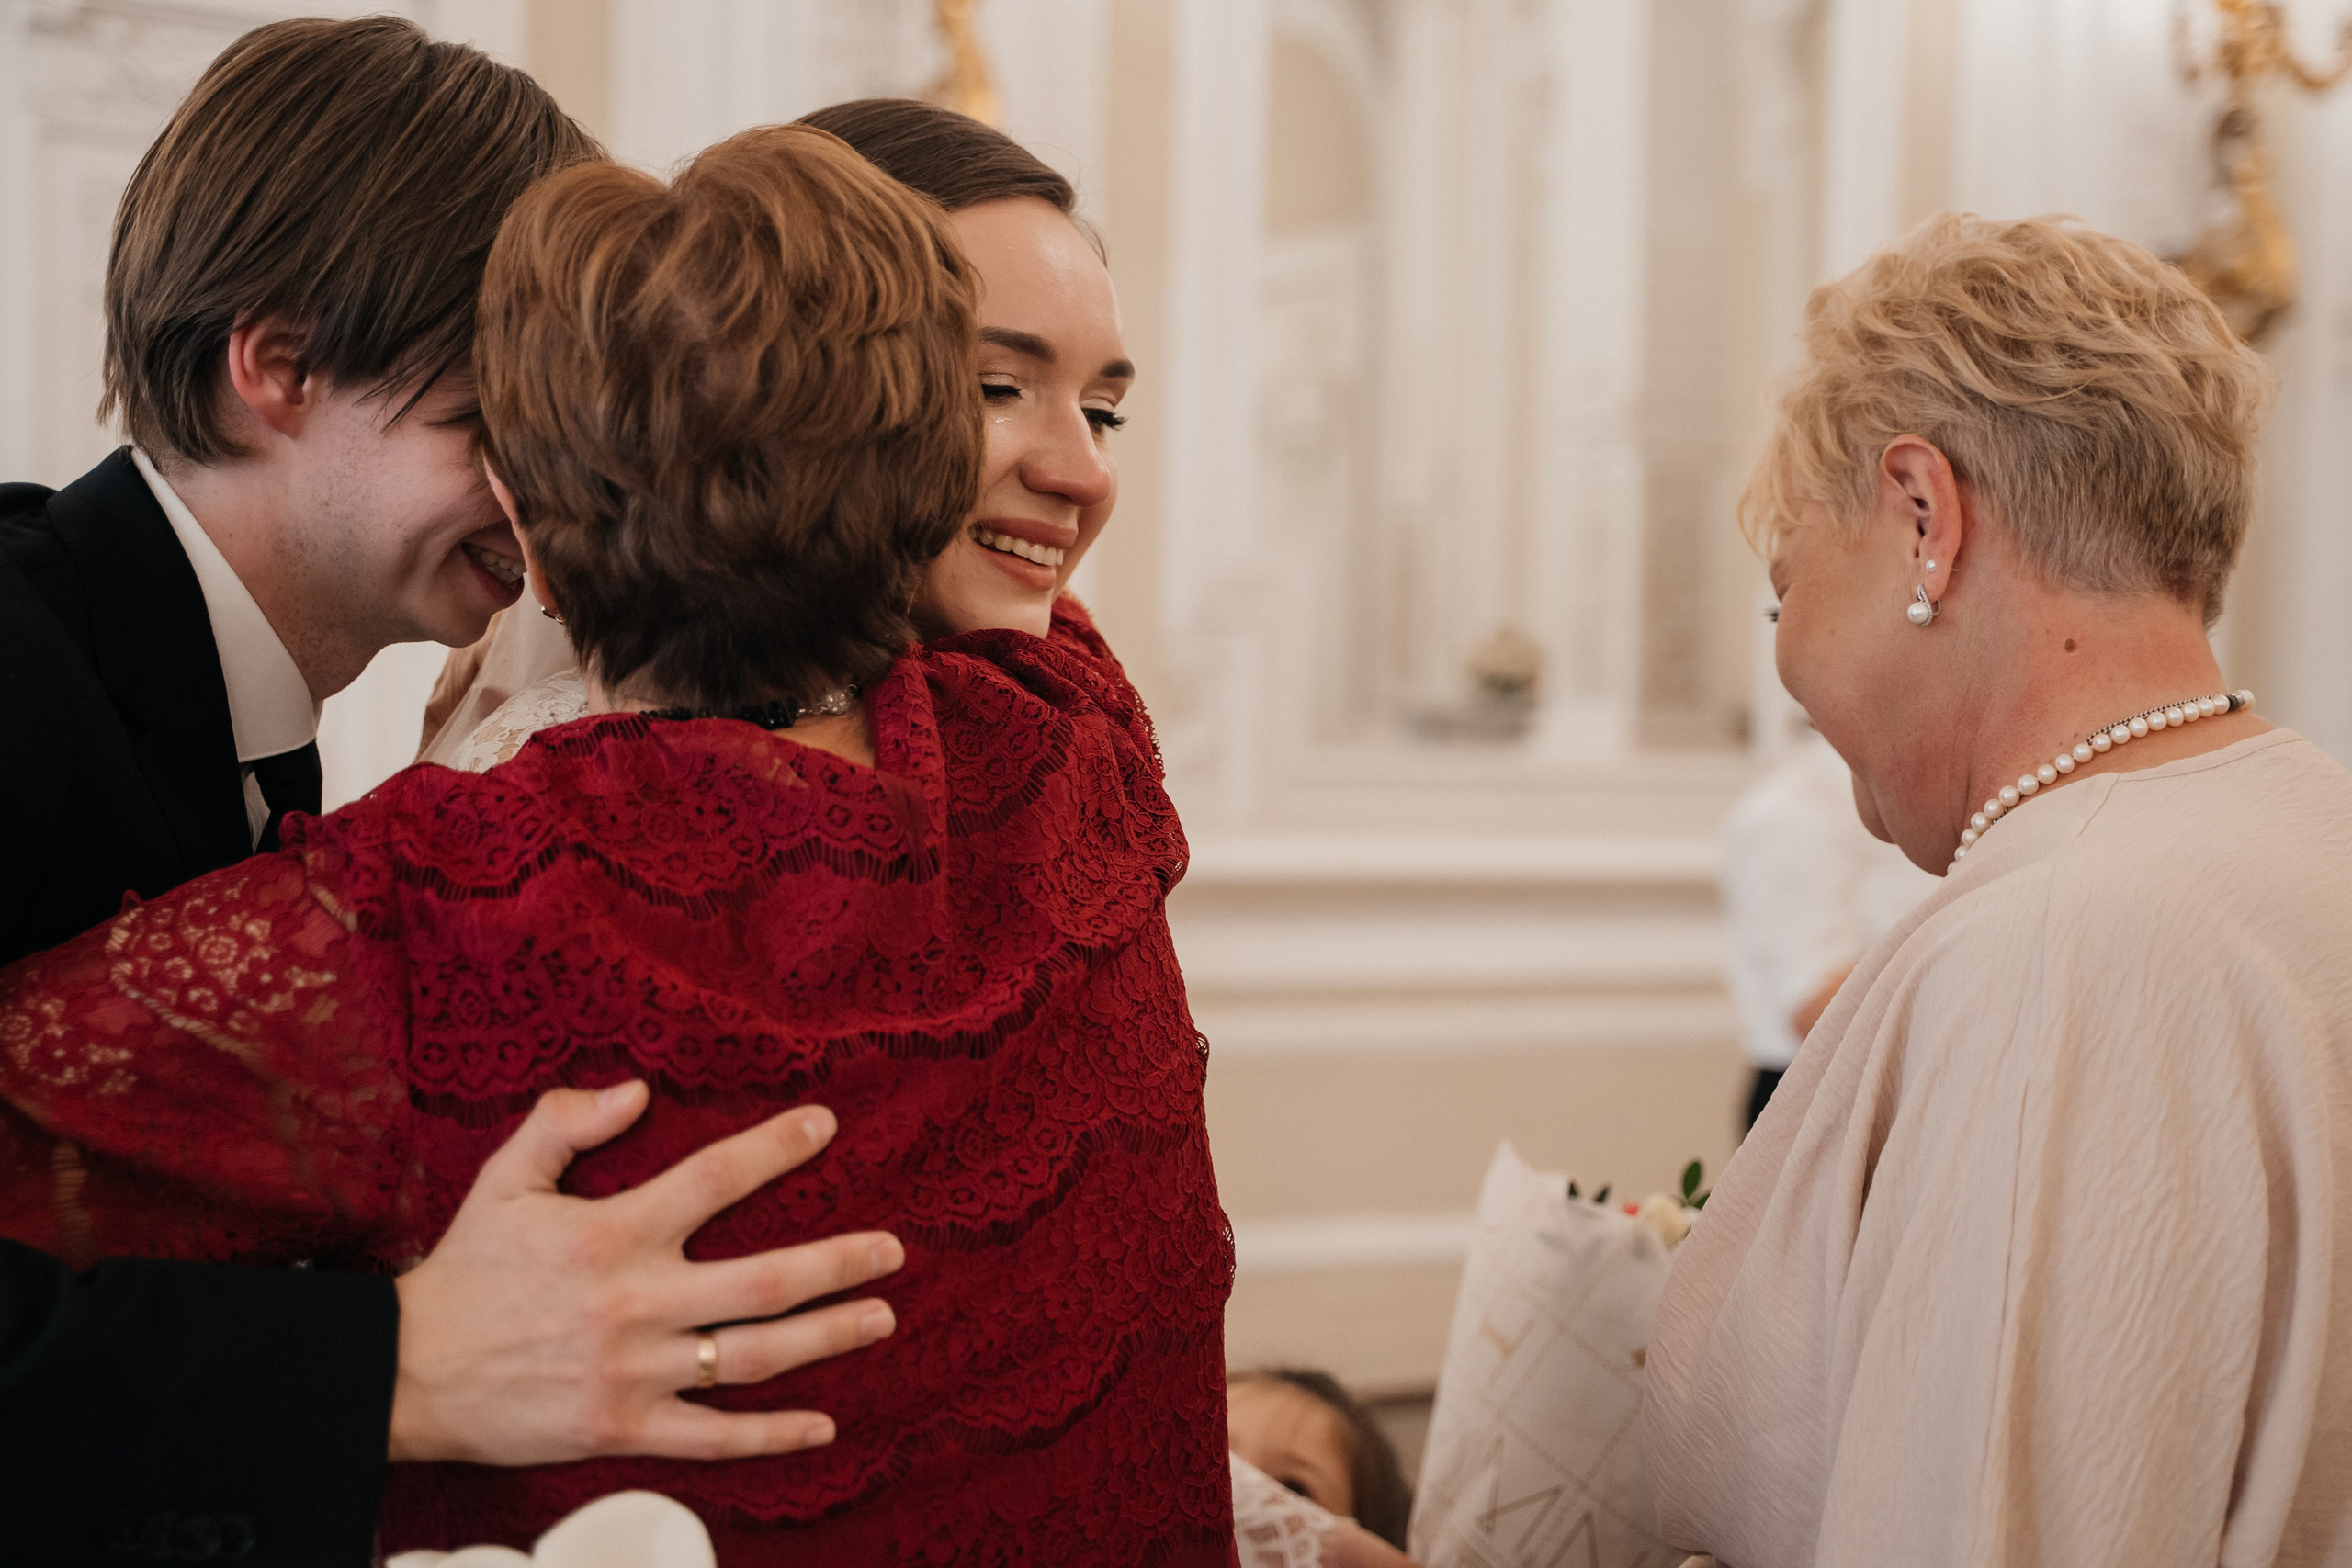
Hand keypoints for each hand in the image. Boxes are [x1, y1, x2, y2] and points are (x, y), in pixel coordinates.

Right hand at [386, 1082, 901, 1463]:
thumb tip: (636, 1090)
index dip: (774, 1149)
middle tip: (893, 1249)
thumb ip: (563, 1124)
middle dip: (838, 1263)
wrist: (408, 1373)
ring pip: (754, 1356)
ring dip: (827, 1338)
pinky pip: (714, 1437)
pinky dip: (772, 1435)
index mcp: (614, 1233)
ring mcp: (636, 1372)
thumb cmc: (464, 1272)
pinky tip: (823, 1425)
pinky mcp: (624, 1429)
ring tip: (881, 1316)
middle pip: (763, 1280)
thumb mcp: (504, 1181)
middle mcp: (637, 1302)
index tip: (824, 1125)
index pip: (713, 1178)